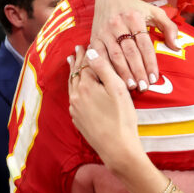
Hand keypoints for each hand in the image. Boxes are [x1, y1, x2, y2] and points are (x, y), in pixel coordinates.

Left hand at [67, 46, 139, 167]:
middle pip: (76, 74)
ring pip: (72, 86)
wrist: (117, 148)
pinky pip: (73, 98)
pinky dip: (74, 88)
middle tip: (77, 49)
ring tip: (71, 63)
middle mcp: (76, 96)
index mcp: (86, 86)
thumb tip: (91, 51)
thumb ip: (103, 68)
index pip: (86, 64)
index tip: (86, 44)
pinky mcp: (78, 120)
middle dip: (78, 61)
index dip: (87, 53)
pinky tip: (76, 88)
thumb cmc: (122, 118)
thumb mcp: (117, 89)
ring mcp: (75, 109)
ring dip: (73, 73)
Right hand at [90, 0, 177, 89]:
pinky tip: (112, 79)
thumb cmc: (136, 7)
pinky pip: (99, 56)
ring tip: (131, 87)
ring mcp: (105, 31)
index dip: (150, 62)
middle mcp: (118, 24)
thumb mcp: (155, 11)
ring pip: (114, 55)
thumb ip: (169, 28)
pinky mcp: (94, 37)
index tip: (154, 78)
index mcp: (135, 18)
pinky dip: (106, 68)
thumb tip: (177, 47)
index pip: (144, 44)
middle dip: (137, 71)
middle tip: (144, 87)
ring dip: (123, 73)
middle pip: (129, 52)